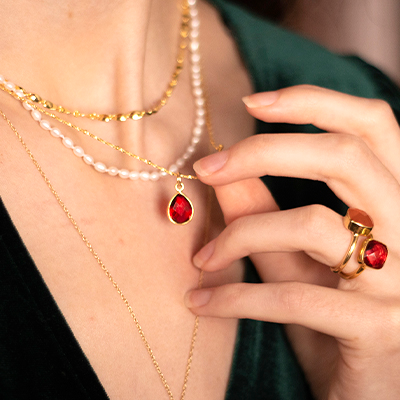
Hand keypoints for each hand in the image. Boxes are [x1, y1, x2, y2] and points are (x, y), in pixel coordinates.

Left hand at [185, 85, 399, 399]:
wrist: (365, 393)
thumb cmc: (331, 320)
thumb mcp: (297, 261)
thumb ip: (265, 214)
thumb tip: (224, 171)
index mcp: (398, 203)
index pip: (373, 125)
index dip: (313, 102)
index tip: (251, 102)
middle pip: (345, 156)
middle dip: (265, 151)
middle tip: (207, 167)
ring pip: (313, 224)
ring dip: (241, 234)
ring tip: (202, 258)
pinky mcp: (379, 329)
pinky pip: (294, 297)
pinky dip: (237, 297)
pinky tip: (201, 303)